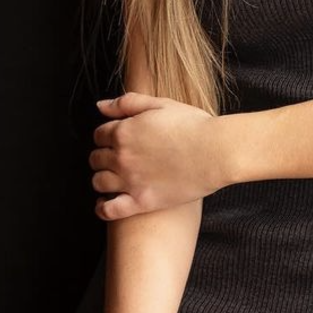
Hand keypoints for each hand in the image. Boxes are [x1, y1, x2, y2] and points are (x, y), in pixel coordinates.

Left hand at [90, 92, 228, 217]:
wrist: (216, 151)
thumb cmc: (193, 125)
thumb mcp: (160, 104)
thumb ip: (128, 103)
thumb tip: (100, 106)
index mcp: (124, 131)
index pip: (99, 135)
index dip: (106, 136)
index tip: (116, 140)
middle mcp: (121, 157)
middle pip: (95, 158)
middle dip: (102, 156)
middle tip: (116, 158)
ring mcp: (130, 181)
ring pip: (98, 182)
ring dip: (101, 179)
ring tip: (113, 179)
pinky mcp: (141, 202)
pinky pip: (109, 210)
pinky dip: (102, 208)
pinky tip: (105, 204)